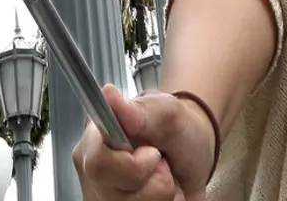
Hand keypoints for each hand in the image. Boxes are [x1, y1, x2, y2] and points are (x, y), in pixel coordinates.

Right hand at [72, 85, 216, 200]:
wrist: (193, 153)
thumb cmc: (176, 129)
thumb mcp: (168, 112)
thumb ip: (141, 109)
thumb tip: (109, 95)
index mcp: (94, 140)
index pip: (97, 164)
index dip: (131, 165)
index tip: (154, 153)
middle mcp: (93, 174)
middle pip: (117, 197)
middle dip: (154, 182)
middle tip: (161, 162)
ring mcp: (106, 198)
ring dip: (163, 196)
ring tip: (164, 176)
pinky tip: (164, 194)